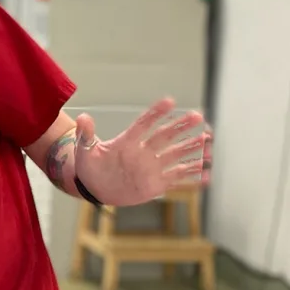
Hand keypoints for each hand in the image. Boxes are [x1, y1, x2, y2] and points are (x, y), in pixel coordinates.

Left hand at [73, 98, 211, 206]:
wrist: (95, 187)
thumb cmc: (89, 166)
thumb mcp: (84, 151)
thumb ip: (85, 135)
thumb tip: (82, 117)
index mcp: (127, 142)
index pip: (144, 124)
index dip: (156, 113)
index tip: (170, 101)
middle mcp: (143, 152)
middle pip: (165, 137)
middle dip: (181, 126)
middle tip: (198, 116)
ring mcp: (152, 168)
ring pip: (175, 156)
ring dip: (191, 149)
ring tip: (207, 140)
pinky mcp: (157, 184)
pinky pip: (177, 179)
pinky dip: (192, 178)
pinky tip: (207, 174)